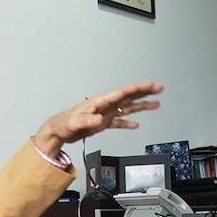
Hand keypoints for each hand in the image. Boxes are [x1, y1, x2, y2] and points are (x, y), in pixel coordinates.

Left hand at [34, 82, 163, 156]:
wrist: (57, 131)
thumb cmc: (63, 124)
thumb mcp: (74, 122)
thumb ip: (87, 121)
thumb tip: (100, 120)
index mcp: (99, 101)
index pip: (121, 93)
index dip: (136, 89)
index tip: (149, 85)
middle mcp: (104, 105)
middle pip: (128, 97)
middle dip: (144, 92)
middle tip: (159, 88)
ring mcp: (104, 113)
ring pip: (126, 108)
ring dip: (141, 106)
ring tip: (156, 104)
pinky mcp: (102, 123)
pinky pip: (118, 121)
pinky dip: (127, 122)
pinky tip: (136, 125)